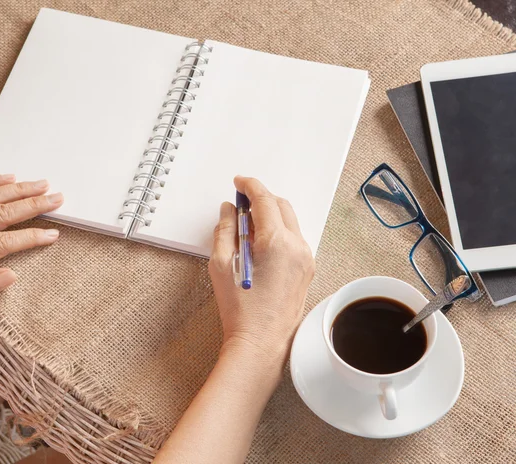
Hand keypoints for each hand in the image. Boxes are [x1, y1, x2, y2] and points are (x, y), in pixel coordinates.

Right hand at [209, 176, 314, 362]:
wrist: (261, 343)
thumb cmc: (240, 309)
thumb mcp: (221, 264)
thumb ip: (225, 229)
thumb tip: (229, 210)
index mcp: (276, 241)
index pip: (264, 199)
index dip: (250, 186)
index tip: (239, 182)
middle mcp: (297, 246)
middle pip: (281, 206)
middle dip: (261, 198)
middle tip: (240, 205)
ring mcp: (306, 258)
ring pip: (290, 221)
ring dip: (270, 216)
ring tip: (247, 230)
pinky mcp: (307, 270)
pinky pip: (294, 239)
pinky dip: (278, 232)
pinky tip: (260, 246)